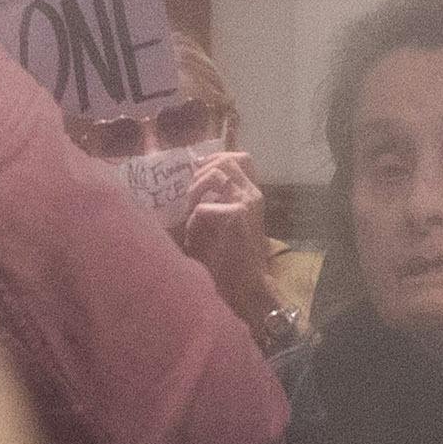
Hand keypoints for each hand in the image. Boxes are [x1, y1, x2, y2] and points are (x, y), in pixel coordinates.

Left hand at [167, 156, 279, 328]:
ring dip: (195, 190)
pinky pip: (202, 208)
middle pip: (227, 160)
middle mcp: (252, 194)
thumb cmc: (232, 260)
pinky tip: (193, 238)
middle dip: (202, 170)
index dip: (217, 157)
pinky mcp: (236, 215)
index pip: (241, 159)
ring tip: (190, 210)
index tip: (198, 168)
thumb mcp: (226, 223)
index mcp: (252, 195)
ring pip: (215, 173)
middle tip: (190, 193)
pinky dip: (192, 221)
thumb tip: (195, 181)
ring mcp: (246, 202)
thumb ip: (217, 201)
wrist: (247, 285)